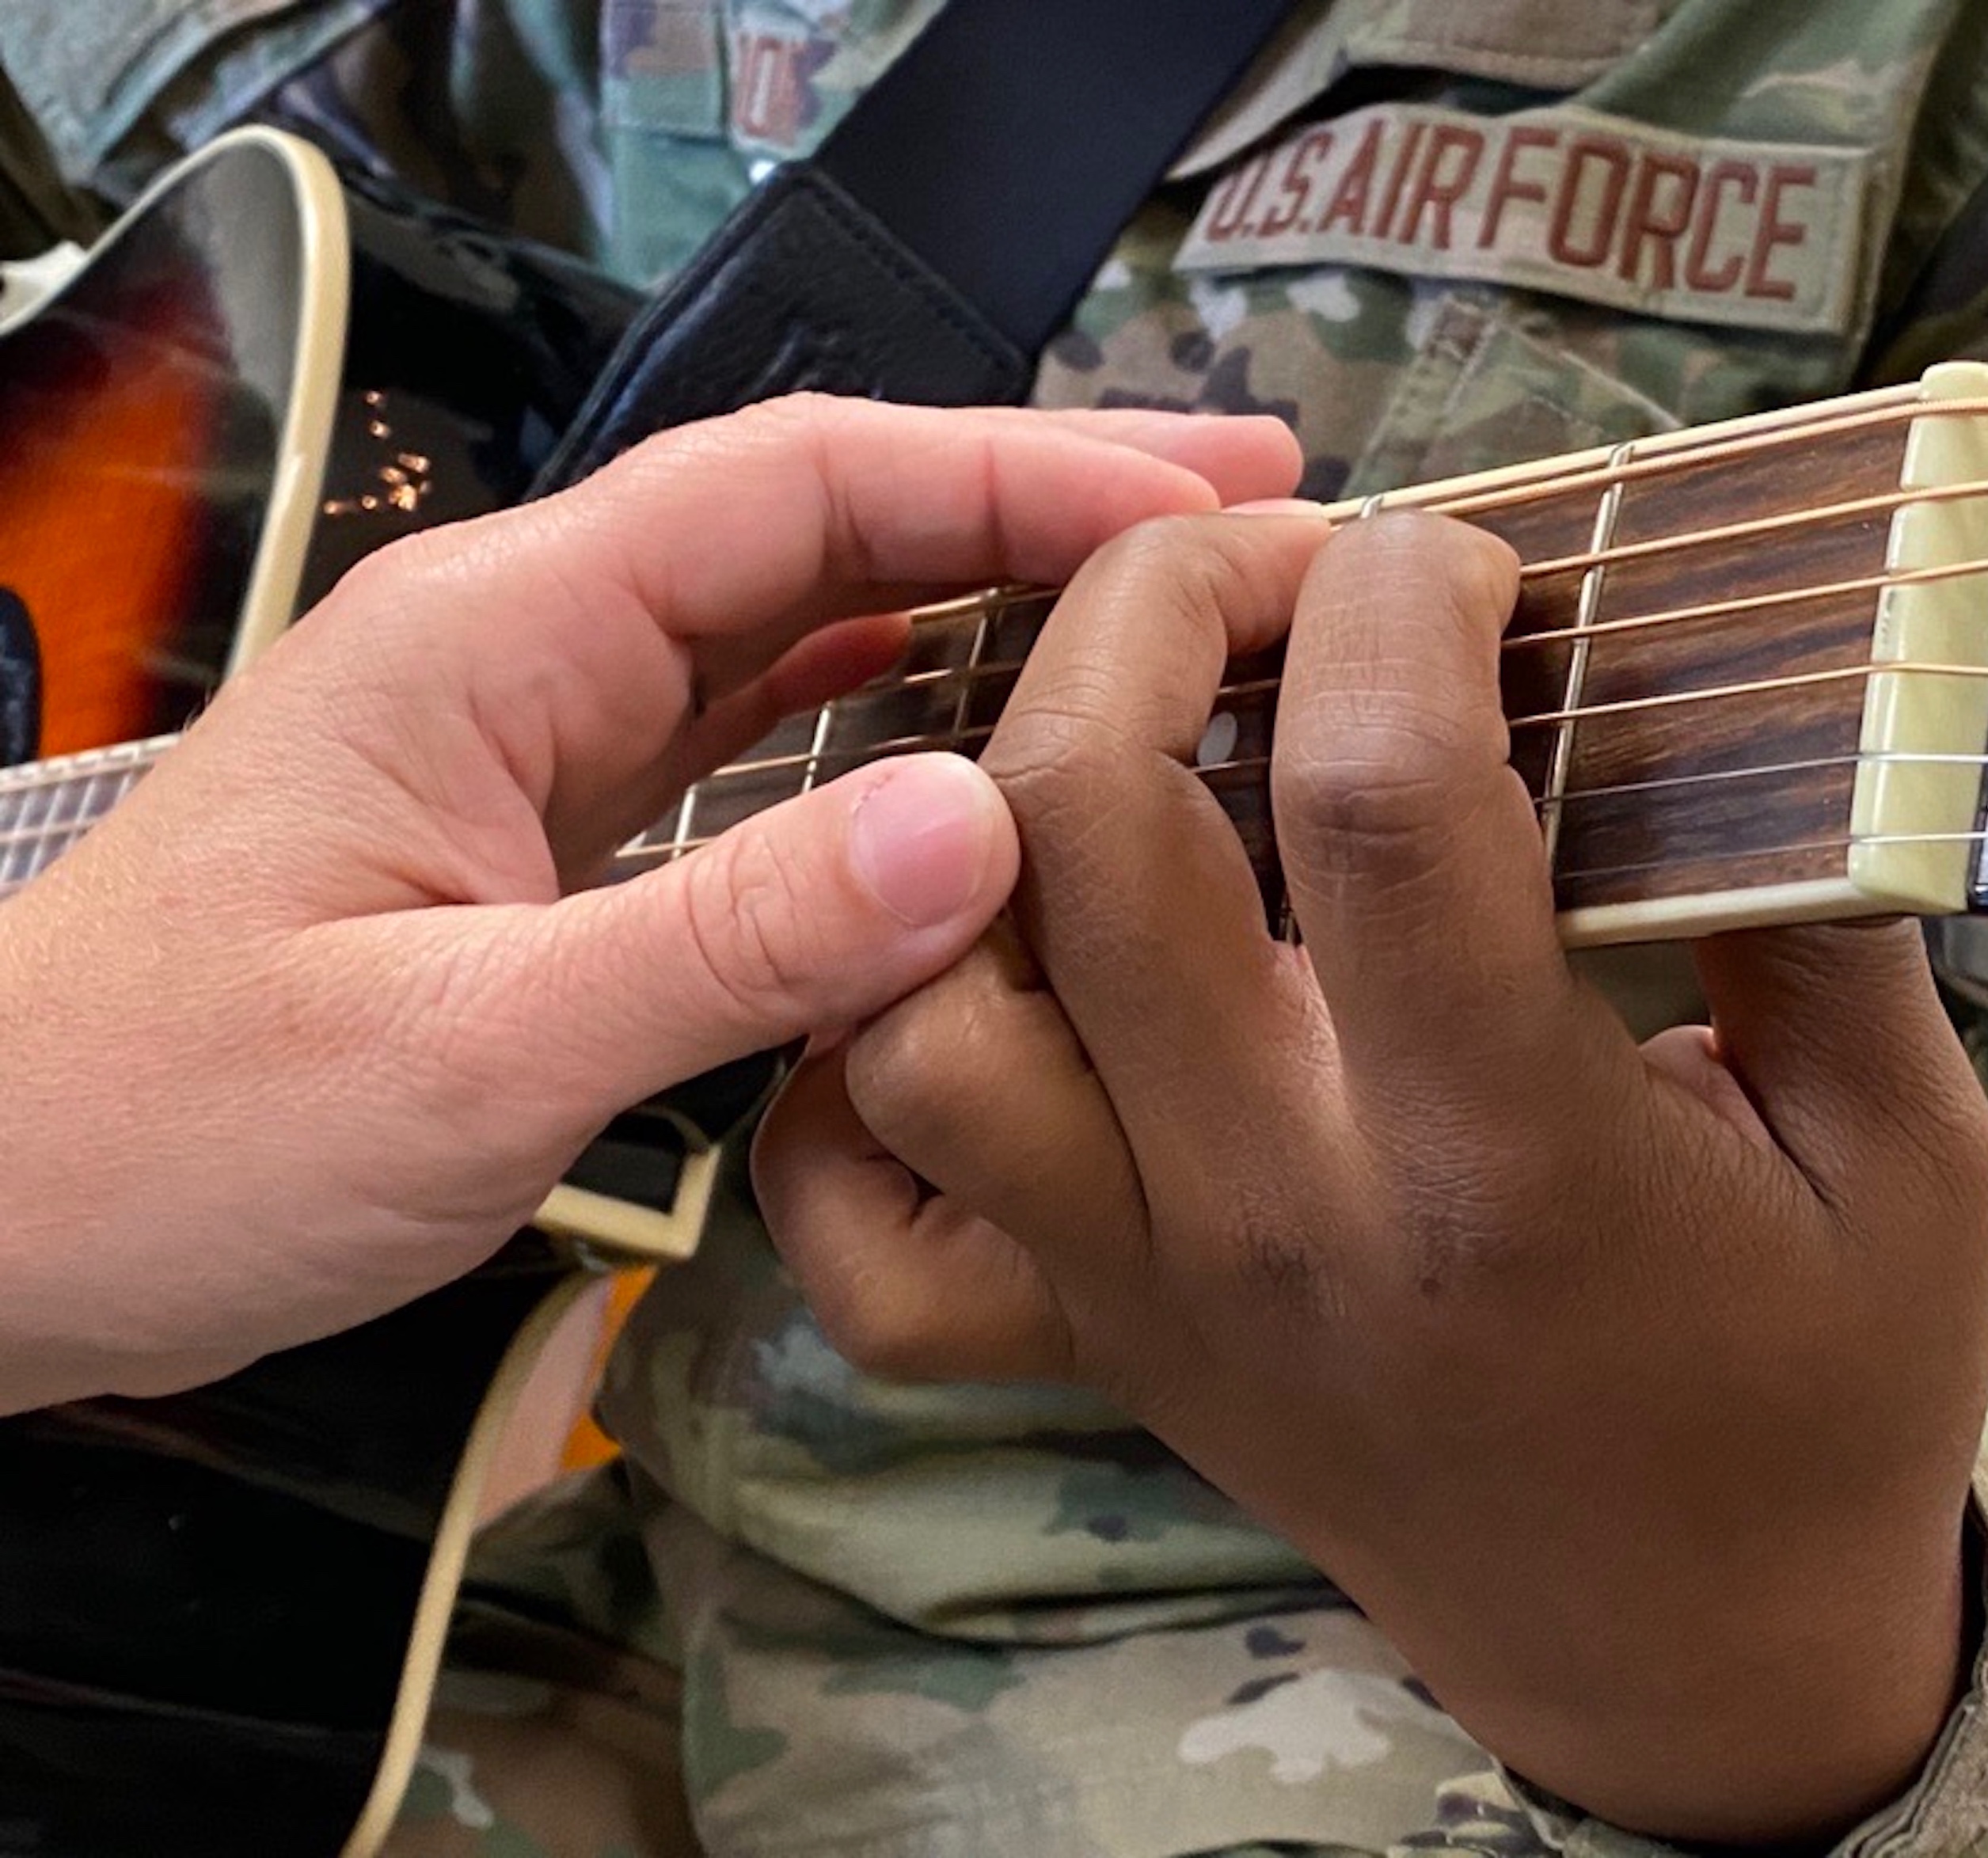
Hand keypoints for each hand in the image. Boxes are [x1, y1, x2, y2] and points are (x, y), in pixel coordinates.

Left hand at [0, 396, 1300, 1413]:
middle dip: (1033, 510)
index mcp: (500, 637)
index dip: (1017, 472)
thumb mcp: (468, 1045)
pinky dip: (885, 741)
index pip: (799, 486)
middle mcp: (530, 655)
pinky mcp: (546, 842)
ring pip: (797, 635)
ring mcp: (538, 746)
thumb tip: (988, 827)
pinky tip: (988, 764)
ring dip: (974, 613)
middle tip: (1241, 518)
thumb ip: (731, 936)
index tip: (1198, 491)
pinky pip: (751, 754)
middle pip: (819, 528)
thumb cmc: (170, 1130)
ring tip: (1157, 618)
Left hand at [754, 510, 1987, 1845]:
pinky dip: (868, 1057)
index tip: (1476, 570)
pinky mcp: (1081, 1326)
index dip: (1411, 601)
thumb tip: (1746, 682)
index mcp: (1502, 1159)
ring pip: (919, 1002)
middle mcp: (1271, 1207)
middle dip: (1154, 607)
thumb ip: (1830, 920)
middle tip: (1274, 568)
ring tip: (1124, 725)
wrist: (1682, 1655)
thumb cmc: (1819, 1403)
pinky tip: (993, 957)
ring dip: (979, 811)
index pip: (1378, 797)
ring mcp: (1139, 1276)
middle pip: (1085, 829)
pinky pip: (866, 1206)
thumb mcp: (1915, 1160)